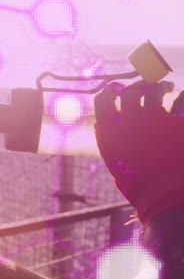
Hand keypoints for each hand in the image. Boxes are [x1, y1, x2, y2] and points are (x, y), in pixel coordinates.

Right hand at [94, 80, 183, 225]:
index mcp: (111, 131)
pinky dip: (181, 97)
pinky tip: (182, 96)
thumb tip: (102, 126)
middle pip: (130, 91)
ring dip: (160, 85)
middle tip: (146, 85)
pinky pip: (179, 100)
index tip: (112, 90)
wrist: (164, 194)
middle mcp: (129, 119)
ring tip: (167, 86)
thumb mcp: (115, 165)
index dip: (108, 93)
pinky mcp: (175, 120)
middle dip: (138, 85)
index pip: (103, 101)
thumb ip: (110, 142)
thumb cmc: (138, 185)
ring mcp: (153, 117)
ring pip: (154, 89)